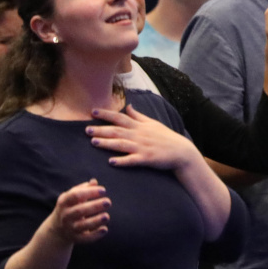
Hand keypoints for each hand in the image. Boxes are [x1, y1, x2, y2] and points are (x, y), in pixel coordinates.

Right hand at [47, 180, 110, 244]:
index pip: (75, 196)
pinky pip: (85, 238)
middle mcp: (65, 216)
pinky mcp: (76, 238)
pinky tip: (105, 229)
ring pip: (82, 225)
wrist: (57, 229)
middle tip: (108, 202)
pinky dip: (95, 235)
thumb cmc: (70, 207)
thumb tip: (94, 182)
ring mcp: (70, 228)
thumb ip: (83, 189)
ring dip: (95, 221)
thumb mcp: (73, 197)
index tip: (103, 191)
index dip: (89, 192)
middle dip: (94, 206)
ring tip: (106, 216)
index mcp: (64, 202)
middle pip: (79, 211)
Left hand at [88, 104, 203, 170]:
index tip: (93, 112)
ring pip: (121, 144)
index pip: (120, 118)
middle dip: (101, 129)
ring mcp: (142, 147)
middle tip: (86, 129)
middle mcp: (139, 135)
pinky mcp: (147, 159)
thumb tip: (127, 106)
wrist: (182, 152)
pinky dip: (122, 161)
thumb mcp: (153, 123)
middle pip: (117, 131)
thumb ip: (138, 116)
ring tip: (93, 142)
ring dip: (107, 143)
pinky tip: (111, 162)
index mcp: (140, 126)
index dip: (106, 114)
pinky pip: (132, 160)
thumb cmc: (166, 138)